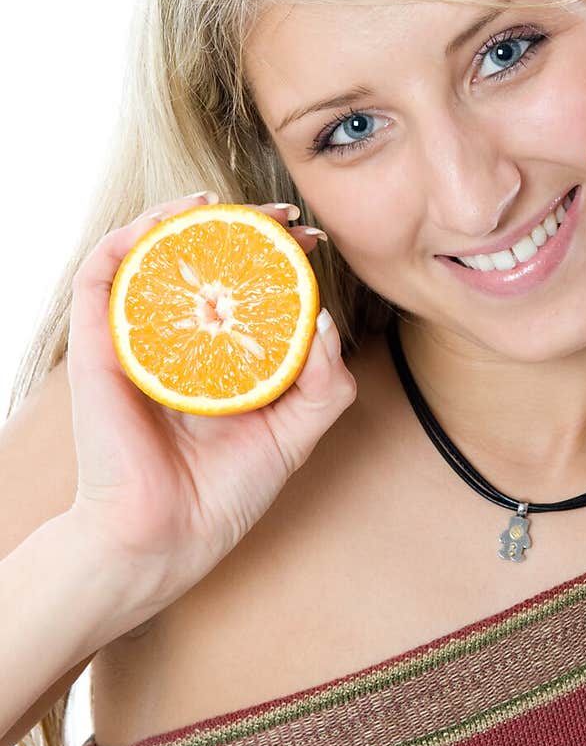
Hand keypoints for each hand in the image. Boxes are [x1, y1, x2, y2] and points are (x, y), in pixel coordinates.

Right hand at [66, 193, 355, 618]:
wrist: (164, 541)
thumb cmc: (222, 496)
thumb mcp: (294, 435)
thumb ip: (325, 384)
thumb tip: (327, 320)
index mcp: (216, 357)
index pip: (243, 284)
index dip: (277, 253)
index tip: (313, 237)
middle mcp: (174, 339)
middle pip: (200, 258)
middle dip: (242, 224)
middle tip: (284, 215)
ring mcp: (133, 336)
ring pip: (148, 251)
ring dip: (182, 214)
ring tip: (222, 203)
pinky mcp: (97, 343)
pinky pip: (102, 272)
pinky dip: (133, 234)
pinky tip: (174, 220)